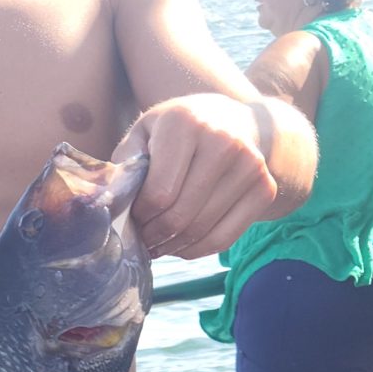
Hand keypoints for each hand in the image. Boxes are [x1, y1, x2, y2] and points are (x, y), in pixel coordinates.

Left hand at [116, 96, 276, 257]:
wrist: (234, 121)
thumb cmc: (177, 132)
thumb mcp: (144, 134)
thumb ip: (124, 165)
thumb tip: (107, 206)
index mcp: (185, 124)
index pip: (159, 193)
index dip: (141, 216)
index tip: (134, 217)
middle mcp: (224, 140)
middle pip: (181, 215)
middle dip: (155, 235)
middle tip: (144, 238)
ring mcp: (250, 164)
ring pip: (202, 230)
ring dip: (174, 246)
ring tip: (159, 242)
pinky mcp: (265, 187)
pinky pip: (225, 238)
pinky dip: (197, 250)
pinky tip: (182, 244)